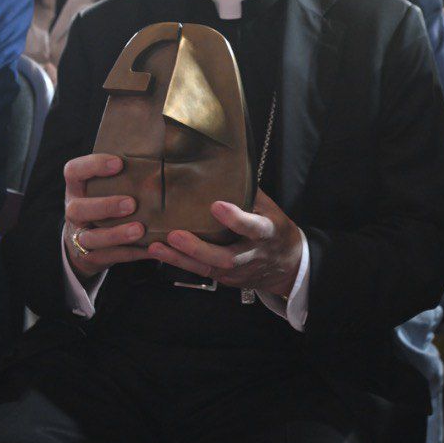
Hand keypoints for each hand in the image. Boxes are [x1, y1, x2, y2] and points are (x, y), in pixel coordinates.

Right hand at [63, 152, 146, 279]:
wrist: (83, 242)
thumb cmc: (102, 202)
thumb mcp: (102, 187)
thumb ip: (121, 174)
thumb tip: (161, 149)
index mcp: (76, 188)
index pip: (74, 171)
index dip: (93, 166)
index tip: (119, 163)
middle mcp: (73, 211)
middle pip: (79, 208)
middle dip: (105, 206)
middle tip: (131, 203)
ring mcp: (79, 236)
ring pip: (92, 238)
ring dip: (116, 234)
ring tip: (140, 230)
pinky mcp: (90, 257)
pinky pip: (109, 257)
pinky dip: (130, 253)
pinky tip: (150, 248)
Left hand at [146, 188, 302, 298]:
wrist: (288, 266)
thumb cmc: (275, 228)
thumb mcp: (269, 208)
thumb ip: (248, 192)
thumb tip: (225, 163)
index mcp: (267, 232)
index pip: (253, 227)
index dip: (236, 219)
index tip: (216, 206)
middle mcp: (252, 255)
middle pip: (225, 257)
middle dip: (199, 248)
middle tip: (175, 234)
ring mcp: (237, 271)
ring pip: (208, 268)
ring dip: (180, 258)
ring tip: (156, 247)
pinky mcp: (225, 279)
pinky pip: (200, 272)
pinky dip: (179, 262)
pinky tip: (158, 252)